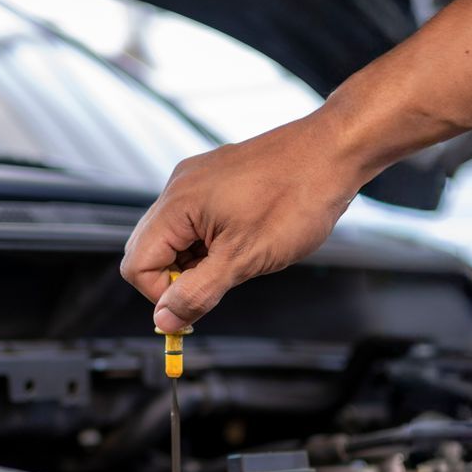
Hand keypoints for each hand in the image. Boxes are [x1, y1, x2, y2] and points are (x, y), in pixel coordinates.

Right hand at [121, 112, 371, 332]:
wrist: (334, 152)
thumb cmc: (296, 197)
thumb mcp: (244, 259)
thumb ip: (198, 292)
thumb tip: (165, 319)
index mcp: (178, 204)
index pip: (137, 264)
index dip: (162, 295)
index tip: (194, 309)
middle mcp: (180, 187)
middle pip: (150, 249)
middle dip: (178, 278)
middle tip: (219, 285)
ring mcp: (198, 179)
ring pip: (176, 236)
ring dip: (198, 260)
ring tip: (241, 258)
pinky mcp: (217, 178)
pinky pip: (197, 219)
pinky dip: (212, 241)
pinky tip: (246, 241)